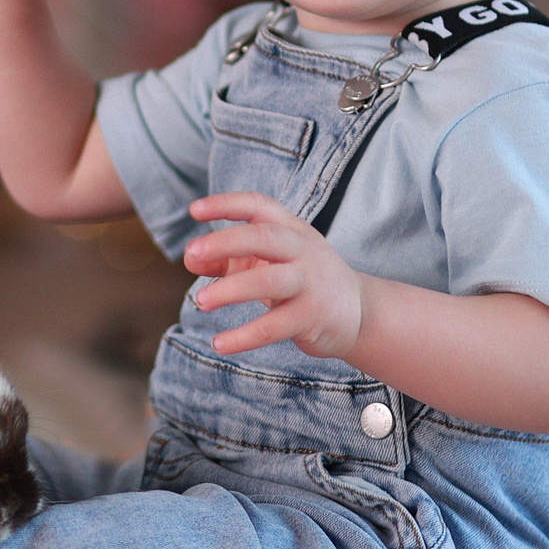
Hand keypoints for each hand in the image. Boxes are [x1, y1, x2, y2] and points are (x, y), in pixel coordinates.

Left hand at [182, 192, 364, 359]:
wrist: (358, 312)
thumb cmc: (301, 280)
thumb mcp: (267, 262)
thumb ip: (227, 259)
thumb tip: (189, 258)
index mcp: (290, 228)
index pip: (259, 205)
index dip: (226, 204)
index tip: (194, 211)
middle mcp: (302, 249)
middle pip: (263, 237)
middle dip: (225, 242)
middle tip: (192, 252)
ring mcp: (310, 282)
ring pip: (268, 281)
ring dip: (230, 290)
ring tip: (200, 301)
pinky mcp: (311, 316)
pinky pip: (274, 327)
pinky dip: (244, 336)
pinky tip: (220, 344)